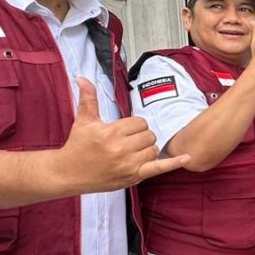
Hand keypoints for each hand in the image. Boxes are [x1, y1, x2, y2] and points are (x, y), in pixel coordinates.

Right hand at [62, 78, 189, 191]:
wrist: (67, 173)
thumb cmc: (77, 146)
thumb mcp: (83, 121)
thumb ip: (88, 98)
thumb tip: (83, 77)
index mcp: (111, 133)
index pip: (139, 123)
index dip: (134, 126)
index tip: (124, 131)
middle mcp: (121, 149)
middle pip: (149, 135)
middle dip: (141, 137)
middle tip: (127, 142)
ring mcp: (128, 164)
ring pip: (153, 149)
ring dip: (147, 149)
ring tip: (132, 152)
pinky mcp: (133, 177)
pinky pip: (159, 168)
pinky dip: (174, 163)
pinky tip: (187, 157)